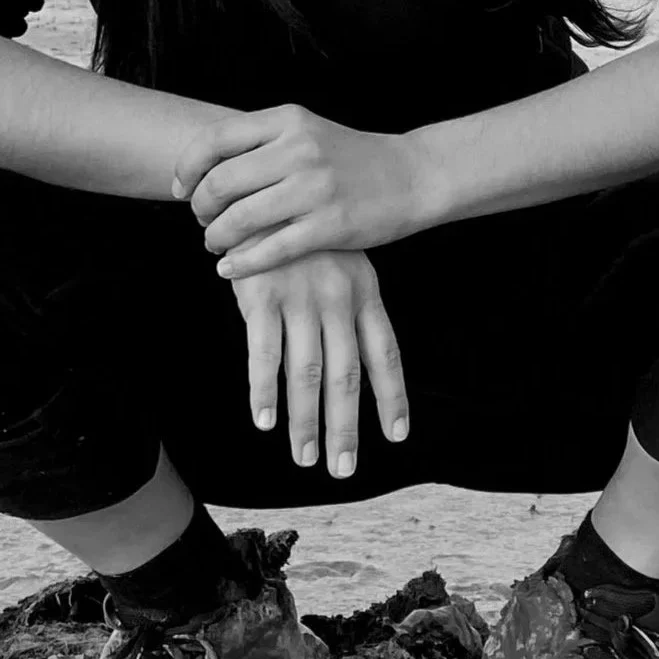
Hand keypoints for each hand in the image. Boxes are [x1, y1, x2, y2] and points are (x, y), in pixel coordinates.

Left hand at [172, 105, 426, 279]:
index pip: (214, 140)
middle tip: (203, 222)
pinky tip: (231, 269)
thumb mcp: (306, 132)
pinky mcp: (331, 225)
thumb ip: (260, 144)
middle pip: (220, 182)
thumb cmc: (350, 158)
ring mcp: (315, 188)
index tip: (183, 190)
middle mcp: (299, 150)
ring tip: (216, 246)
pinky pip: (271, 249)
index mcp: (287, 121)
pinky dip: (242, 263)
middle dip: (200, 208)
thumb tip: (202, 169)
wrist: (411, 176)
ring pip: (239, 218)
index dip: (188, 168)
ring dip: (216, 238)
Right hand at [230, 248, 408, 478]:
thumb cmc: (306, 235)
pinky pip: (264, 353)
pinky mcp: (261, 295)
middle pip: (346, 374)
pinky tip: (264, 420)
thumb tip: (359, 368)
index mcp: (365, 292)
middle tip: (342, 467)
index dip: (391, 396)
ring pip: (306, 372)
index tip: (396, 434)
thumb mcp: (344, 263)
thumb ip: (352, 310)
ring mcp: (300, 297)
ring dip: (305, 420)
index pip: (385, 353)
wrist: (265, 190)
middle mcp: (338, 299)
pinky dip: (263, 390)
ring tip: (305, 457)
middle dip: (345, 426)